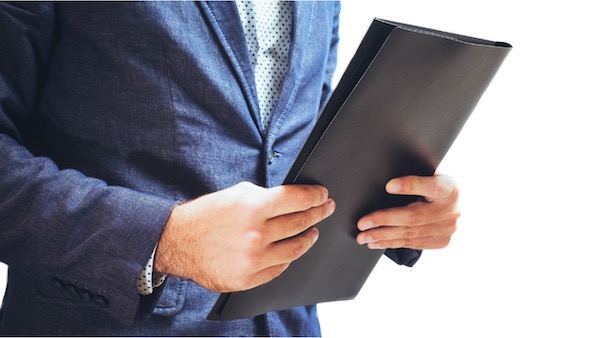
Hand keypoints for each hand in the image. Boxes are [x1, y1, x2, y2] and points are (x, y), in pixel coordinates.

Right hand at [154, 182, 334, 292]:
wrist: (177, 242)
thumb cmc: (206, 216)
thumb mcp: (236, 194)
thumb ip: (265, 197)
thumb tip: (292, 200)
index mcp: (253, 207)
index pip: (297, 200)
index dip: (315, 196)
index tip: (323, 195)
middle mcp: (255, 233)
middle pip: (300, 223)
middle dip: (318, 213)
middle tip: (326, 208)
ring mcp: (253, 259)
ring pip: (295, 249)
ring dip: (308, 238)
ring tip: (313, 231)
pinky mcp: (247, 278)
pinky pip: (279, 268)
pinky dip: (288, 258)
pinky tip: (291, 250)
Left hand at [356, 174, 458, 249]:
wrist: (454, 203)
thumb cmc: (434, 185)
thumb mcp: (429, 175)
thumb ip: (413, 180)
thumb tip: (387, 184)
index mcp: (449, 188)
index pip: (429, 187)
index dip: (409, 186)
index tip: (388, 186)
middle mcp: (451, 211)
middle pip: (413, 217)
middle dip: (384, 221)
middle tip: (362, 224)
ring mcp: (447, 229)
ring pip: (410, 234)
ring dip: (383, 236)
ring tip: (364, 237)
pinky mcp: (441, 241)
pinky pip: (412, 244)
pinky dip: (391, 243)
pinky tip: (376, 242)